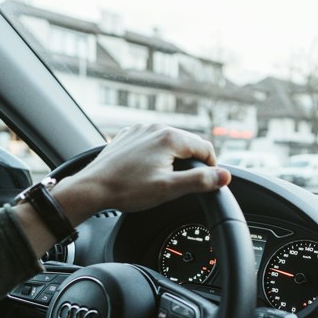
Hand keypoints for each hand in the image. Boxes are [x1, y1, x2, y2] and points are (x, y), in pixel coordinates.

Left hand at [53, 124, 231, 223]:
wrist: (92, 188)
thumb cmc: (127, 190)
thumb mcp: (169, 189)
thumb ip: (200, 182)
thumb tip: (225, 176)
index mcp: (169, 137)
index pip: (205, 148)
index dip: (211, 168)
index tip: (208, 183)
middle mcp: (155, 128)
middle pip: (188, 144)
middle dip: (192, 164)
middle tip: (184, 186)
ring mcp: (140, 130)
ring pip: (169, 143)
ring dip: (174, 159)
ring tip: (164, 180)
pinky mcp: (128, 137)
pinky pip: (151, 144)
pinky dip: (156, 156)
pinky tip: (147, 172)